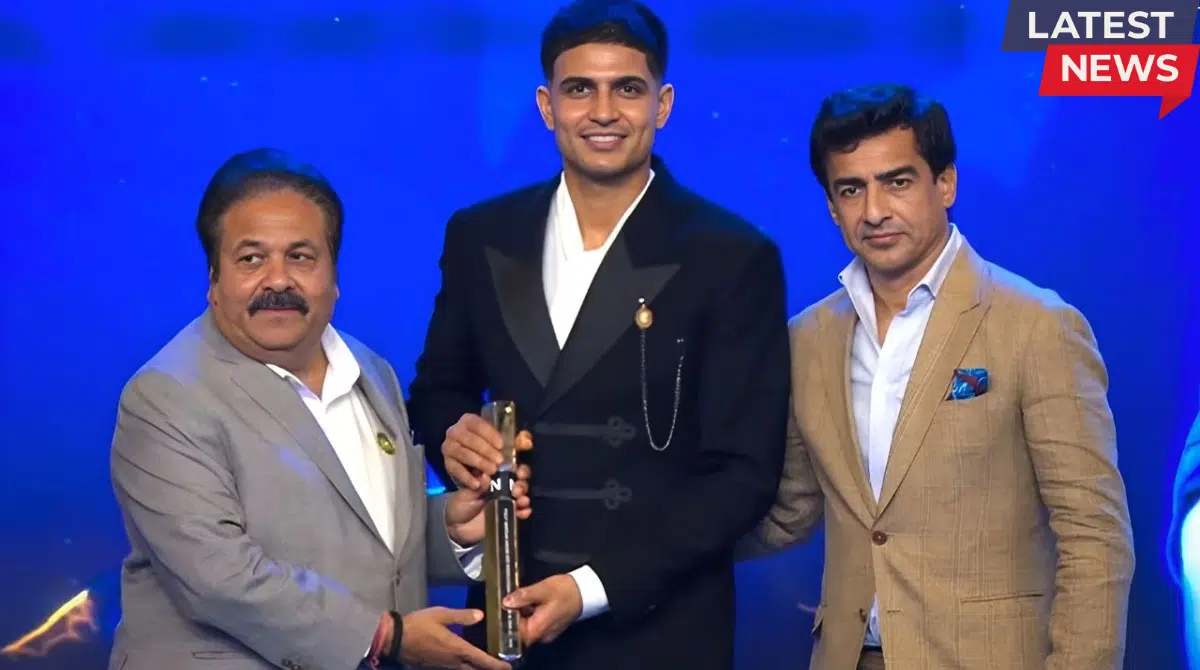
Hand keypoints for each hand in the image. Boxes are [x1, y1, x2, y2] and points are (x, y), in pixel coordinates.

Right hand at [396, 606, 510, 669]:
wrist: (395, 639)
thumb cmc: (418, 625)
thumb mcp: (441, 615)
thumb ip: (461, 616)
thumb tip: (481, 615)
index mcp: (457, 649)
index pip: (481, 660)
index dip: (496, 665)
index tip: (508, 668)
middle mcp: (452, 661)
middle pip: (475, 669)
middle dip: (488, 669)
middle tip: (501, 667)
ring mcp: (443, 665)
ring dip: (476, 668)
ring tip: (486, 664)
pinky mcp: (435, 665)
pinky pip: (455, 668)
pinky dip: (465, 666)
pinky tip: (466, 661)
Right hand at [443, 413, 532, 491]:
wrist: (472, 465)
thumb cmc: (490, 449)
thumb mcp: (503, 443)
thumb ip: (517, 441)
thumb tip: (527, 441)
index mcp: (468, 421)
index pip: (478, 424)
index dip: (490, 434)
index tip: (501, 445)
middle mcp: (455, 431)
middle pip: (470, 439)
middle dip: (486, 451)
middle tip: (499, 462)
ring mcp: (448, 447)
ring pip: (462, 453)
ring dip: (478, 462)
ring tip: (492, 472)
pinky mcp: (446, 463)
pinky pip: (455, 469)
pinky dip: (466, 477)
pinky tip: (477, 484)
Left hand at [445, 474, 531, 545]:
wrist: (457, 528)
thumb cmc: (460, 506)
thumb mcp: (465, 494)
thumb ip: (476, 486)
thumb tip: (486, 475)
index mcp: (492, 479)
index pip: (508, 469)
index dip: (516, 468)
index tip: (517, 471)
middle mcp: (502, 488)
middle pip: (519, 481)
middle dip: (522, 484)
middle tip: (516, 490)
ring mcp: (506, 502)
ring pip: (522, 495)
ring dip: (524, 496)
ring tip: (520, 500)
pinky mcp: (508, 515)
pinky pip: (521, 512)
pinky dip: (525, 511)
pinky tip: (523, 512)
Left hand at [503, 574, 582, 644]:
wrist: (584, 591)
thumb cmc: (565, 591)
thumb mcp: (542, 590)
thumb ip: (523, 596)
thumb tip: (506, 602)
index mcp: (537, 630)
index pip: (513, 632)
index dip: (509, 618)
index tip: (509, 604)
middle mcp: (541, 636)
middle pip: (519, 629)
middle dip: (517, 613)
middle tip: (521, 597)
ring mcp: (545, 633)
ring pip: (527, 625)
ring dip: (524, 612)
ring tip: (531, 598)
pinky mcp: (549, 628)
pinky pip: (535, 623)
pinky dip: (532, 613)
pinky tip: (537, 602)